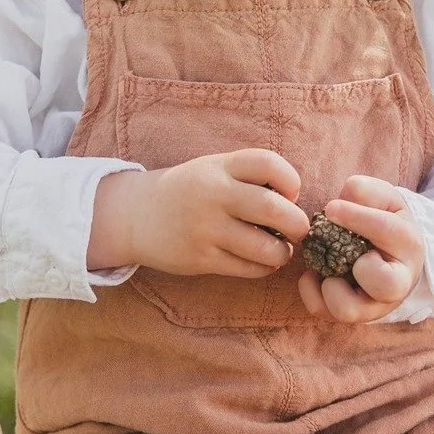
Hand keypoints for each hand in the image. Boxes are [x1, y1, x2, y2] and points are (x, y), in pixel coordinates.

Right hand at [88, 149, 309, 277]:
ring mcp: (206, 229)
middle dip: (298, 224)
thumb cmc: (188, 191)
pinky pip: (249, 269)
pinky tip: (261, 261)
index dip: (291, 181)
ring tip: (280, 250)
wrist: (135, 215)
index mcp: (219, 166)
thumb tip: (296, 203)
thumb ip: (250, 176)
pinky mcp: (201, 259)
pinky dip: (264, 268)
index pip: (269, 164)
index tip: (289, 194)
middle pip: (275, 209)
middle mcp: (213, 195)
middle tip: (298, 229)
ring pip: (266, 248)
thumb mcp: (213, 168)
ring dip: (283, 252)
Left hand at [298, 175, 423, 322]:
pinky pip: (323, 311)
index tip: (331, 208)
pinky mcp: (351, 314)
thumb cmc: (386, 223)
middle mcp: (398, 282)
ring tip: (327, 266)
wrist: (393, 257)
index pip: (387, 231)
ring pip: (348, 309)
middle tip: (347, 251)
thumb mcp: (385, 200)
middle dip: (362, 266)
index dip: (357, 217)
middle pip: (386, 285)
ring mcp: (374, 304)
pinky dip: (310, 291)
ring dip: (329, 285)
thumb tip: (344, 199)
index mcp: (408, 245)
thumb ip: (368, 192)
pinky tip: (316, 273)